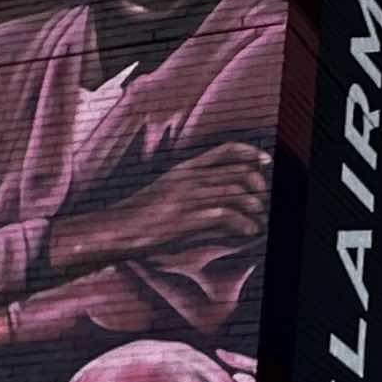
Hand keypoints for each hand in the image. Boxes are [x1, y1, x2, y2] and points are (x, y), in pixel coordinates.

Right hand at [45, 138, 271, 277]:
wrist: (115, 229)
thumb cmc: (138, 217)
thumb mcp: (164, 191)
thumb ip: (189, 187)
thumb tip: (218, 196)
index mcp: (184, 168)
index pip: (226, 149)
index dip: (251, 153)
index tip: (266, 163)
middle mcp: (189, 177)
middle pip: (239, 172)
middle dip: (259, 187)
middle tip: (264, 202)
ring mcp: (188, 196)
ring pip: (237, 192)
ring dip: (256, 207)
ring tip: (260, 220)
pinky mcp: (187, 217)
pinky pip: (227, 215)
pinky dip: (245, 223)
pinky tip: (250, 231)